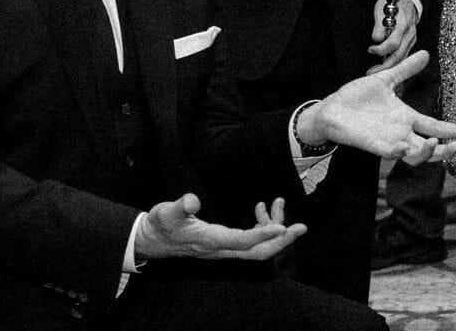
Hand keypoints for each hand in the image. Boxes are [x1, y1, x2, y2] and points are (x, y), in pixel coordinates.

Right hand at [134, 193, 304, 260]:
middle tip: (301, 227)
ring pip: (256, 247)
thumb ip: (180, 206)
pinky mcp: (225, 243)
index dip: (262, 236)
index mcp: (210, 241)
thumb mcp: (165, 212)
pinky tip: (262, 208)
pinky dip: (261, 226)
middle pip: (257, 253)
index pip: (241, 242)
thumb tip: (192, 201)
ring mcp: (225, 249)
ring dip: (273, 229)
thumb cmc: (161, 224)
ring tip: (279, 203)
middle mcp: (221, 249)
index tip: (283, 228)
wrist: (154, 240)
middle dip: (281, 242)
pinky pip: (250, 240)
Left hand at [306, 51, 455, 164]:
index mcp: (406, 118)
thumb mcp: (385, 79)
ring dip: (426, 152)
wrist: (331, 108)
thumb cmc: (357, 97)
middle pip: (430, 147)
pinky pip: (388, 154)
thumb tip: (426, 53)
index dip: (453, 130)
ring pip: (414, 155)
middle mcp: (401, 132)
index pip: (435, 125)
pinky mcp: (373, 144)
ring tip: (436, 143)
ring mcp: (388, 140)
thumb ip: (405, 70)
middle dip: (446, 149)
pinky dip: (397, 152)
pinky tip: (402, 146)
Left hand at [366, 0, 417, 72]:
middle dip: (385, 66)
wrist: (407, 0)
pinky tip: (384, 66)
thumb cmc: (393, 4)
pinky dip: (394, 62)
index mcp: (403, 24)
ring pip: (402, 57)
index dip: (381, 49)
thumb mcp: (382, 10)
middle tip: (371, 72)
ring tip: (376, 71)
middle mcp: (410, 34)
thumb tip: (376, 39)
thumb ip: (379, 26)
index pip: (393, 43)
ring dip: (389, 66)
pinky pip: (403, 55)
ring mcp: (412, 39)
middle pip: (399, 55)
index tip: (371, 49)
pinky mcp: (410, 42)